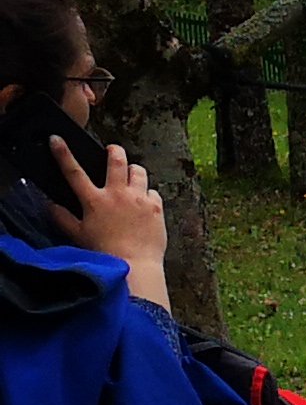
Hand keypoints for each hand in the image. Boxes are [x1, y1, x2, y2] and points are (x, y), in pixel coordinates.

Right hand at [49, 142, 169, 306]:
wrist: (135, 265)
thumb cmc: (104, 252)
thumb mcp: (77, 234)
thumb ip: (62, 217)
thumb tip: (49, 204)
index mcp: (94, 200)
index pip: (74, 172)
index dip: (63, 153)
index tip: (57, 140)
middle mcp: (117, 194)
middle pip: (117, 160)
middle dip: (113, 151)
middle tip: (111, 151)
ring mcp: (139, 198)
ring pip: (139, 171)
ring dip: (133, 171)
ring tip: (130, 177)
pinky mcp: (156, 206)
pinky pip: (153, 191)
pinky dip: (147, 193)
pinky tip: (143, 202)